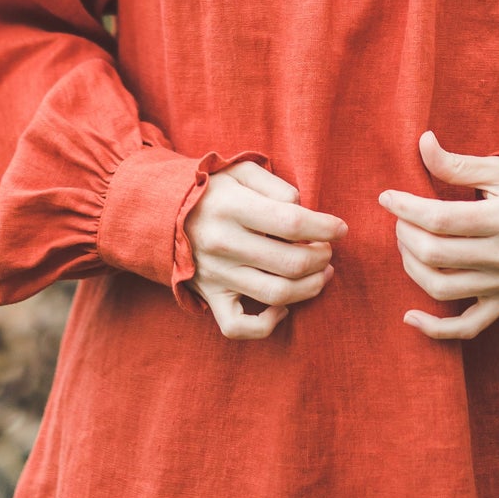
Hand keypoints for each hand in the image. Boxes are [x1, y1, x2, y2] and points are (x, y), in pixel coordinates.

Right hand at [185, 160, 347, 340]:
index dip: (325, 227)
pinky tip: (282, 307)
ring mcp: (216, 275)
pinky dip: (267, 324)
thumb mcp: (240, 171)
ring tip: (321, 273)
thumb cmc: (211, 190)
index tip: (341, 229)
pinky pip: (239, 326)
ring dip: (310, 287)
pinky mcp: (209, 297)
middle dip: (322, 257)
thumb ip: (275, 185)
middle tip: (327, 249)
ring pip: (277, 295)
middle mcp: (224, 244)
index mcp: (233, 207)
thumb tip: (303, 208)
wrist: (158, 213)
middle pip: (292, 262)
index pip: (293, 223)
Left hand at [378, 131, 498, 340]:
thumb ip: (457, 164)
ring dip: (411, 267)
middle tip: (400, 219)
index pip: (441, 219)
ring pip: (442, 289)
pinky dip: (435, 328)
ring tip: (406, 246)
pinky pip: (466, 328)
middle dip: (405, 234)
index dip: (406, 207)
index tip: (386, 197)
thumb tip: (423, 142)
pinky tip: (410, 316)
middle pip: (436, 254)